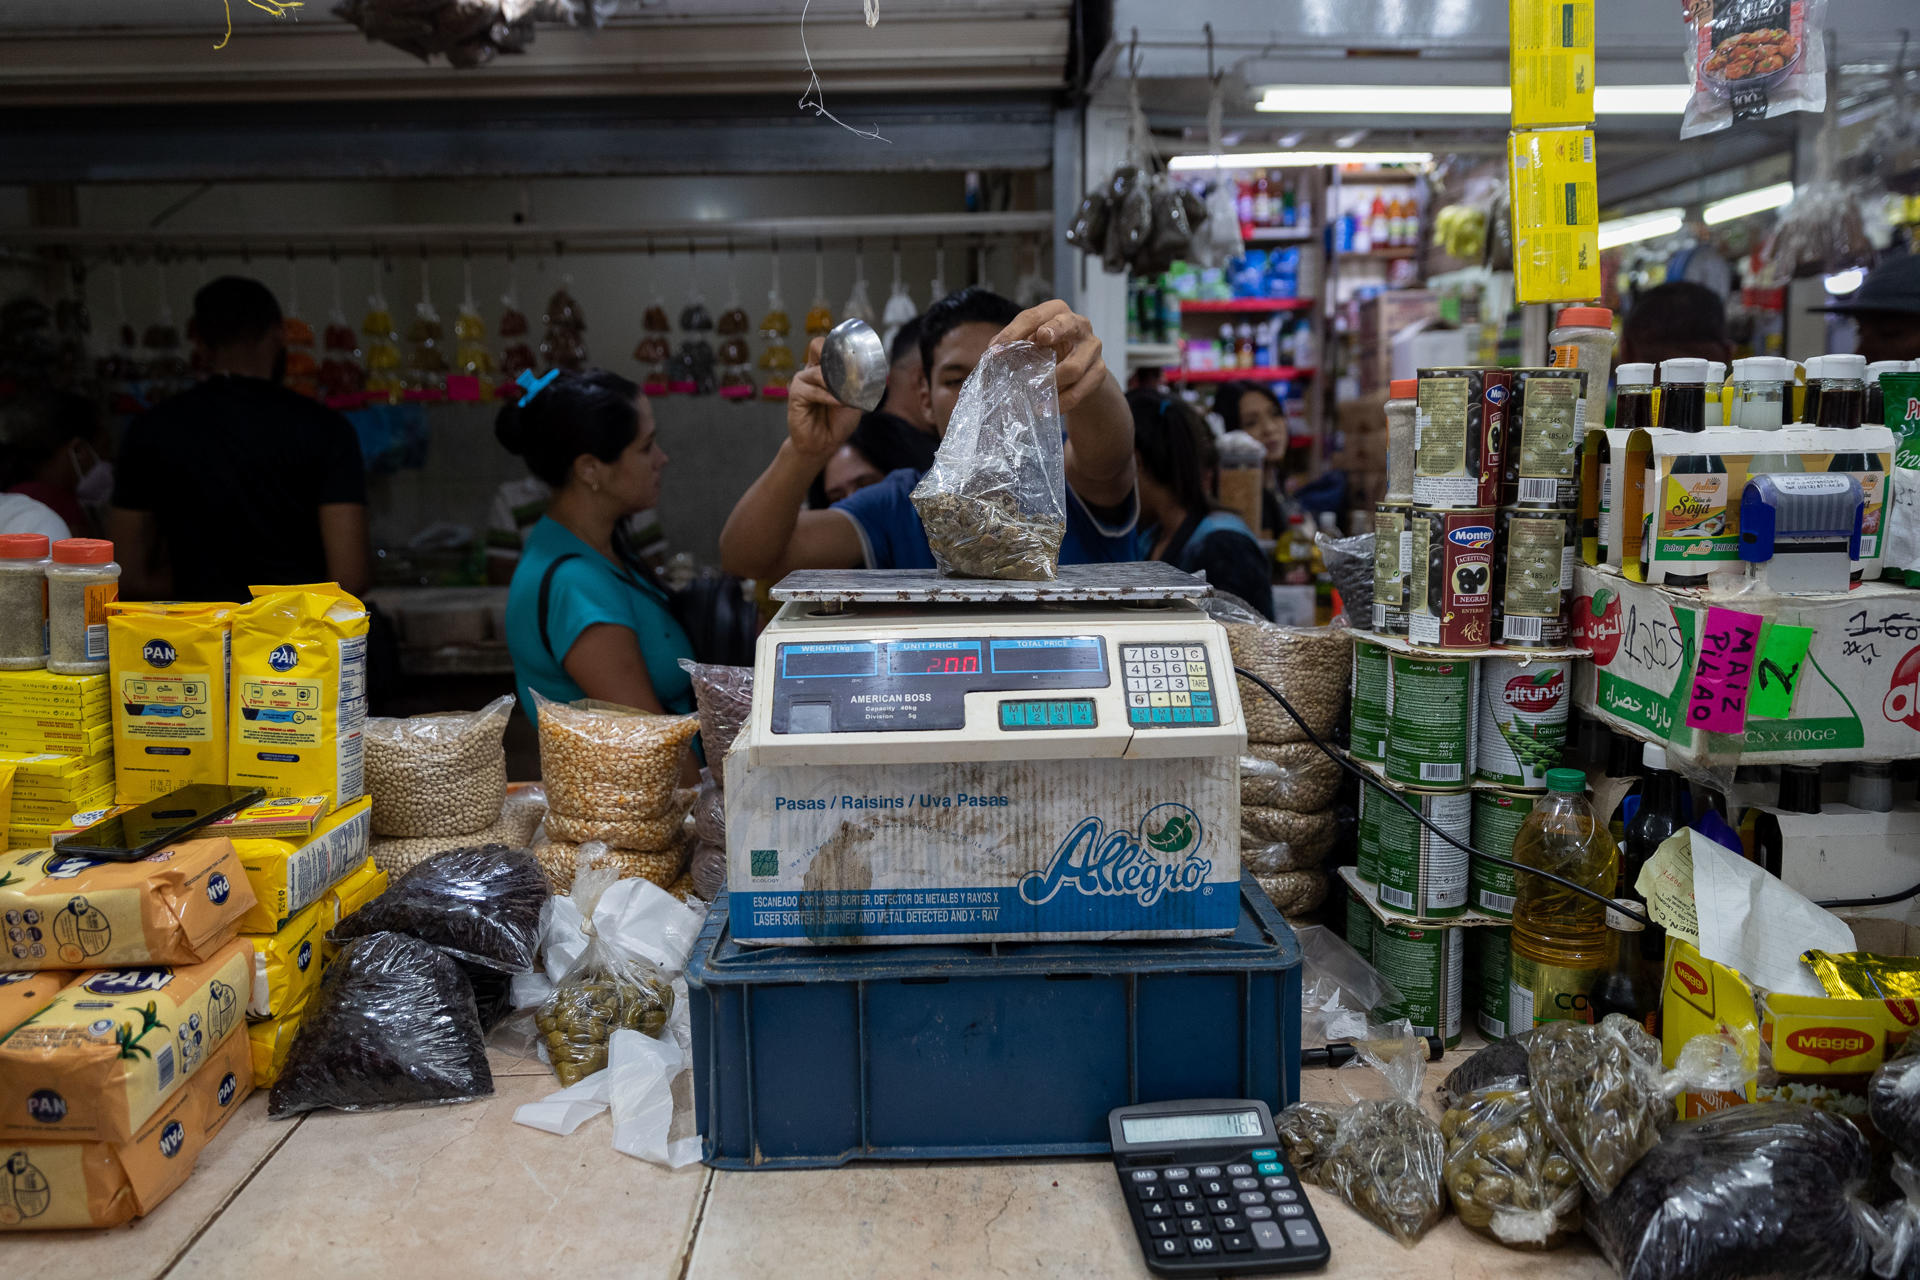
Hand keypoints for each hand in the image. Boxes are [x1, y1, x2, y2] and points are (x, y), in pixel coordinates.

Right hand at [785, 336, 861, 460]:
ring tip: (847, 395)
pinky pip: (814, 391)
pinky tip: (839, 403)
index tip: (856, 352)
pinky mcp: (796, 395)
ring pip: (819, 372)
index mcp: (824, 369)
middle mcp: (812, 371)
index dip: (840, 344)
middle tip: (851, 369)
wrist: (824, 444)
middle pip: (818, 345)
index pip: (827, 344)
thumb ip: (858, 384)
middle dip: (836, 356)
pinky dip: (830, 397)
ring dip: (836, 384)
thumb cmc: (837, 421)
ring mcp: (802, 382)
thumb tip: (867, 370)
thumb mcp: (854, 399)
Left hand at [993, 299, 1109, 411]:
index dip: (1014, 331)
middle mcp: (1079, 325)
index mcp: (1057, 312)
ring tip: (1035, 393)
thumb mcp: (1032, 344)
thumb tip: (992, 352)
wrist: (1080, 373)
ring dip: (1052, 381)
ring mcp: (1093, 348)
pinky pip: (1080, 390)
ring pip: (1074, 367)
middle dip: (1055, 330)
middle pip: (1068, 324)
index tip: (996, 349)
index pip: (1035, 316)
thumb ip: (1014, 345)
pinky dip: (1062, 401)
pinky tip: (1046, 407)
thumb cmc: (1049, 352)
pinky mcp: (1098, 371)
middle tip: (1041, 338)